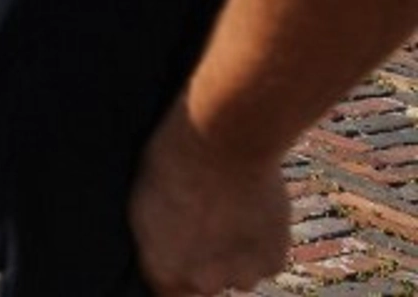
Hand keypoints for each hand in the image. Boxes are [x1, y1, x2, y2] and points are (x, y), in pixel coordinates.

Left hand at [129, 102, 288, 295]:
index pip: (168, 291)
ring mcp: (240, 276)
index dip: (176, 270)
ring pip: (239, 278)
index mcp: (162, 269)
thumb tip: (169, 258)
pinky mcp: (273, 262)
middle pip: (203, 287)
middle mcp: (200, 283)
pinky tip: (253, 212)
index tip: (182, 251)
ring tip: (231, 213)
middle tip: (209, 225)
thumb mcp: (147, 205)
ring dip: (237, 257)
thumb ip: (159, 245)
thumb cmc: (174, 160)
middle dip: (205, 265)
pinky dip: (263, 246)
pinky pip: (266, 263)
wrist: (224, 140)